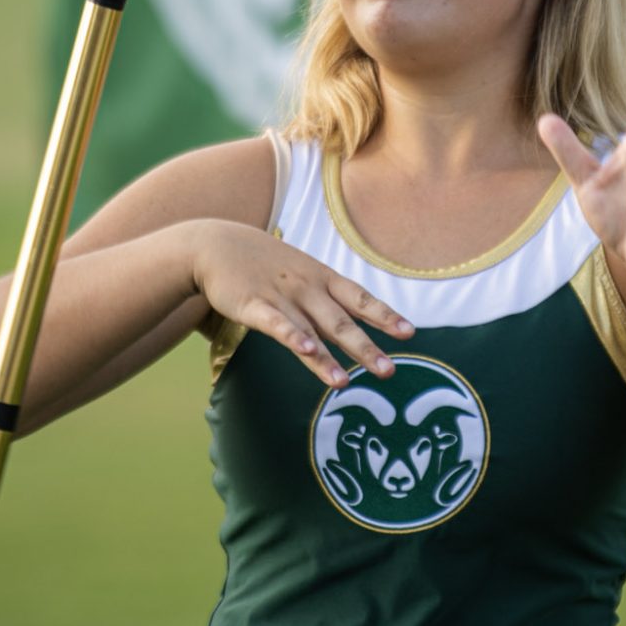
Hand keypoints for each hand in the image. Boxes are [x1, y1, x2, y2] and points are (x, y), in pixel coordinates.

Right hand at [185, 220, 412, 386]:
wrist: (217, 243)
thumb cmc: (266, 264)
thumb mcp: (303, 275)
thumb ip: (327, 304)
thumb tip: (355, 333)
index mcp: (323, 279)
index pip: (360, 299)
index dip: (384, 316)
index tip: (408, 333)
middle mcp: (307, 288)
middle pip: (341, 321)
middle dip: (366, 347)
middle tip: (388, 372)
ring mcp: (281, 296)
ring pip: (310, 330)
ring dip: (327, 358)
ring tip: (345, 382)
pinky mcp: (253, 305)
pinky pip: (275, 324)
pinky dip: (292, 337)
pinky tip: (306, 352)